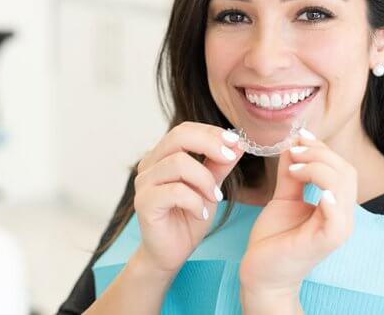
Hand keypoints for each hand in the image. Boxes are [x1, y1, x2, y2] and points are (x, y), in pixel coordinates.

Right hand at [133, 122, 244, 273]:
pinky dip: (195, 201)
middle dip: (209, 144)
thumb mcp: (209, 187)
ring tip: (214, 198)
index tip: (236, 142)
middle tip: (230, 158)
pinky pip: (175, 191)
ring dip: (205, 180)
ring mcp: (144, 183)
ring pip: (178, 163)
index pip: (184, 130)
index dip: (210, 132)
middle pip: (178, 137)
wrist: (171, 253)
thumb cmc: (188, 218)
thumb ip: (220, 165)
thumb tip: (238, 143)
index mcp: (162, 156)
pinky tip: (201, 214)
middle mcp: (149, 165)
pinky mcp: (144, 203)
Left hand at [239, 129, 357, 292]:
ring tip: (294, 167)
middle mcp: (343, 216)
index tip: (299, 136)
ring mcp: (337, 229)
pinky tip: (313, 187)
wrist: (262, 272)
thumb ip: (292, 174)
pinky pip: (337, 217)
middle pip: (346, 171)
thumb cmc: (275, 239)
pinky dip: (329, 198)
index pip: (341, 167)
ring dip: (318, 168)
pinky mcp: (326, 241)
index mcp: (336, 205)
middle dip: (320, 153)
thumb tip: (294, 145)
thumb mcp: (284, 198)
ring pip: (342, 186)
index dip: (322, 148)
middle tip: (294, 150)